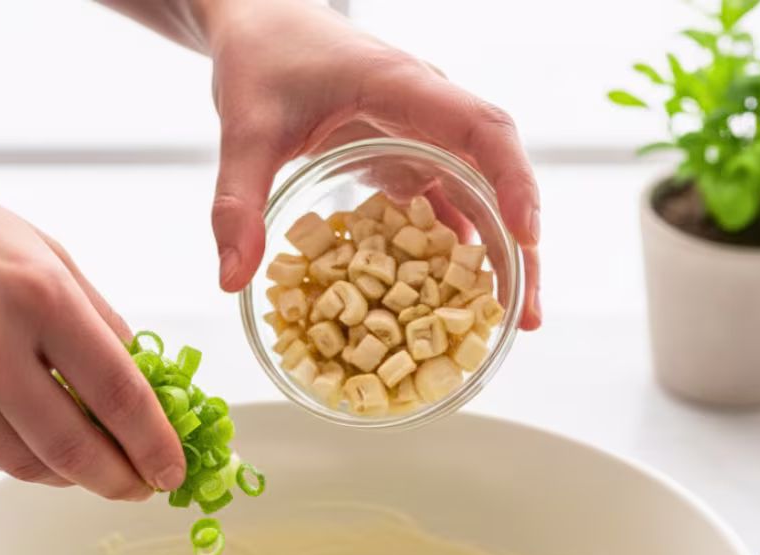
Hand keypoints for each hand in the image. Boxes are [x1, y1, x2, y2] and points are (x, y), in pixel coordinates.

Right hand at [0, 148, 184, 498]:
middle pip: (74, 449)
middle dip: (120, 481)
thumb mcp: (43, 251)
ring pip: (28, 466)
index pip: (119, 394)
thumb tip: (141, 381)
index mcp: (39, 294)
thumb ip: (97, 321)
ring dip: (71, 476)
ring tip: (91, 465)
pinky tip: (37, 443)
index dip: (154, 444)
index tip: (172, 469)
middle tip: (140, 487)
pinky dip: (22, 459)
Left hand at [203, 0, 541, 328]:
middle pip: (496, 176)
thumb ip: (237, 202)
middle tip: (528, 315)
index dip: (512, 181)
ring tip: (507, 319)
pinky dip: (456, 252)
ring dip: (496, 256)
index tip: (526, 236)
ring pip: (478, 197)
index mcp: (402, 89)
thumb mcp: (243, 130)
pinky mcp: (405, 160)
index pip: (482, 129)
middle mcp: (426, 113)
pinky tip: (458, 299)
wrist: (259, 26)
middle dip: (518, 246)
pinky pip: (445, 206)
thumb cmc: (259, 61)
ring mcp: (421, 138)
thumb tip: (231, 281)